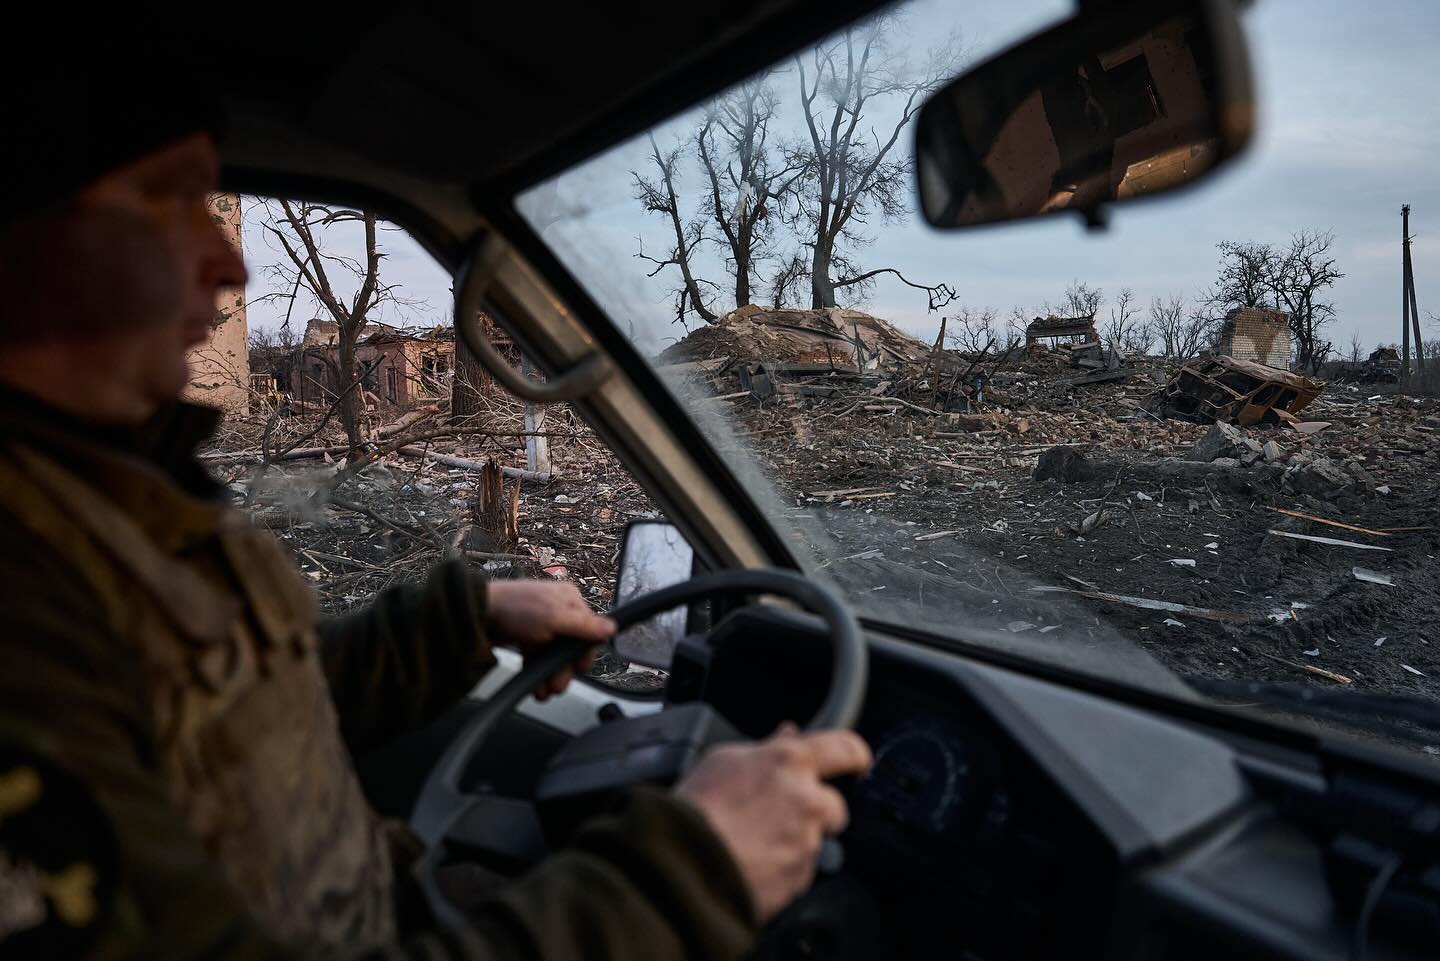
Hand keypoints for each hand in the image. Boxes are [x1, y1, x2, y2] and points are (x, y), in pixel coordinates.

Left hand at [485, 580, 615, 700]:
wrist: (477, 614)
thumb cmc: (515, 609)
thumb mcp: (556, 618)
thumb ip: (586, 626)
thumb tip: (613, 628)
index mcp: (570, 600)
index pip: (589, 632)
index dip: (582, 655)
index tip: (576, 670)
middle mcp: (558, 610)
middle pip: (572, 648)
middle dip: (564, 670)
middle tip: (556, 686)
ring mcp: (542, 624)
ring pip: (555, 656)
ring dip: (551, 675)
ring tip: (544, 691)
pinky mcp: (527, 636)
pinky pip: (539, 657)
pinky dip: (538, 671)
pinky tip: (536, 685)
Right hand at [675, 723, 871, 921]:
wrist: (683, 865)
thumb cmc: (696, 809)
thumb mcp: (723, 759)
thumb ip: (765, 747)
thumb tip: (787, 735)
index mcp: (791, 763)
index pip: (845, 749)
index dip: (854, 754)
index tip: (857, 761)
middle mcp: (808, 801)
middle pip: (833, 806)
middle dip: (814, 811)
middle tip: (775, 815)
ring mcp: (807, 844)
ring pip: (814, 840)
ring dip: (794, 841)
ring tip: (752, 841)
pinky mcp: (800, 880)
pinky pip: (799, 871)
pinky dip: (781, 869)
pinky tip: (751, 862)